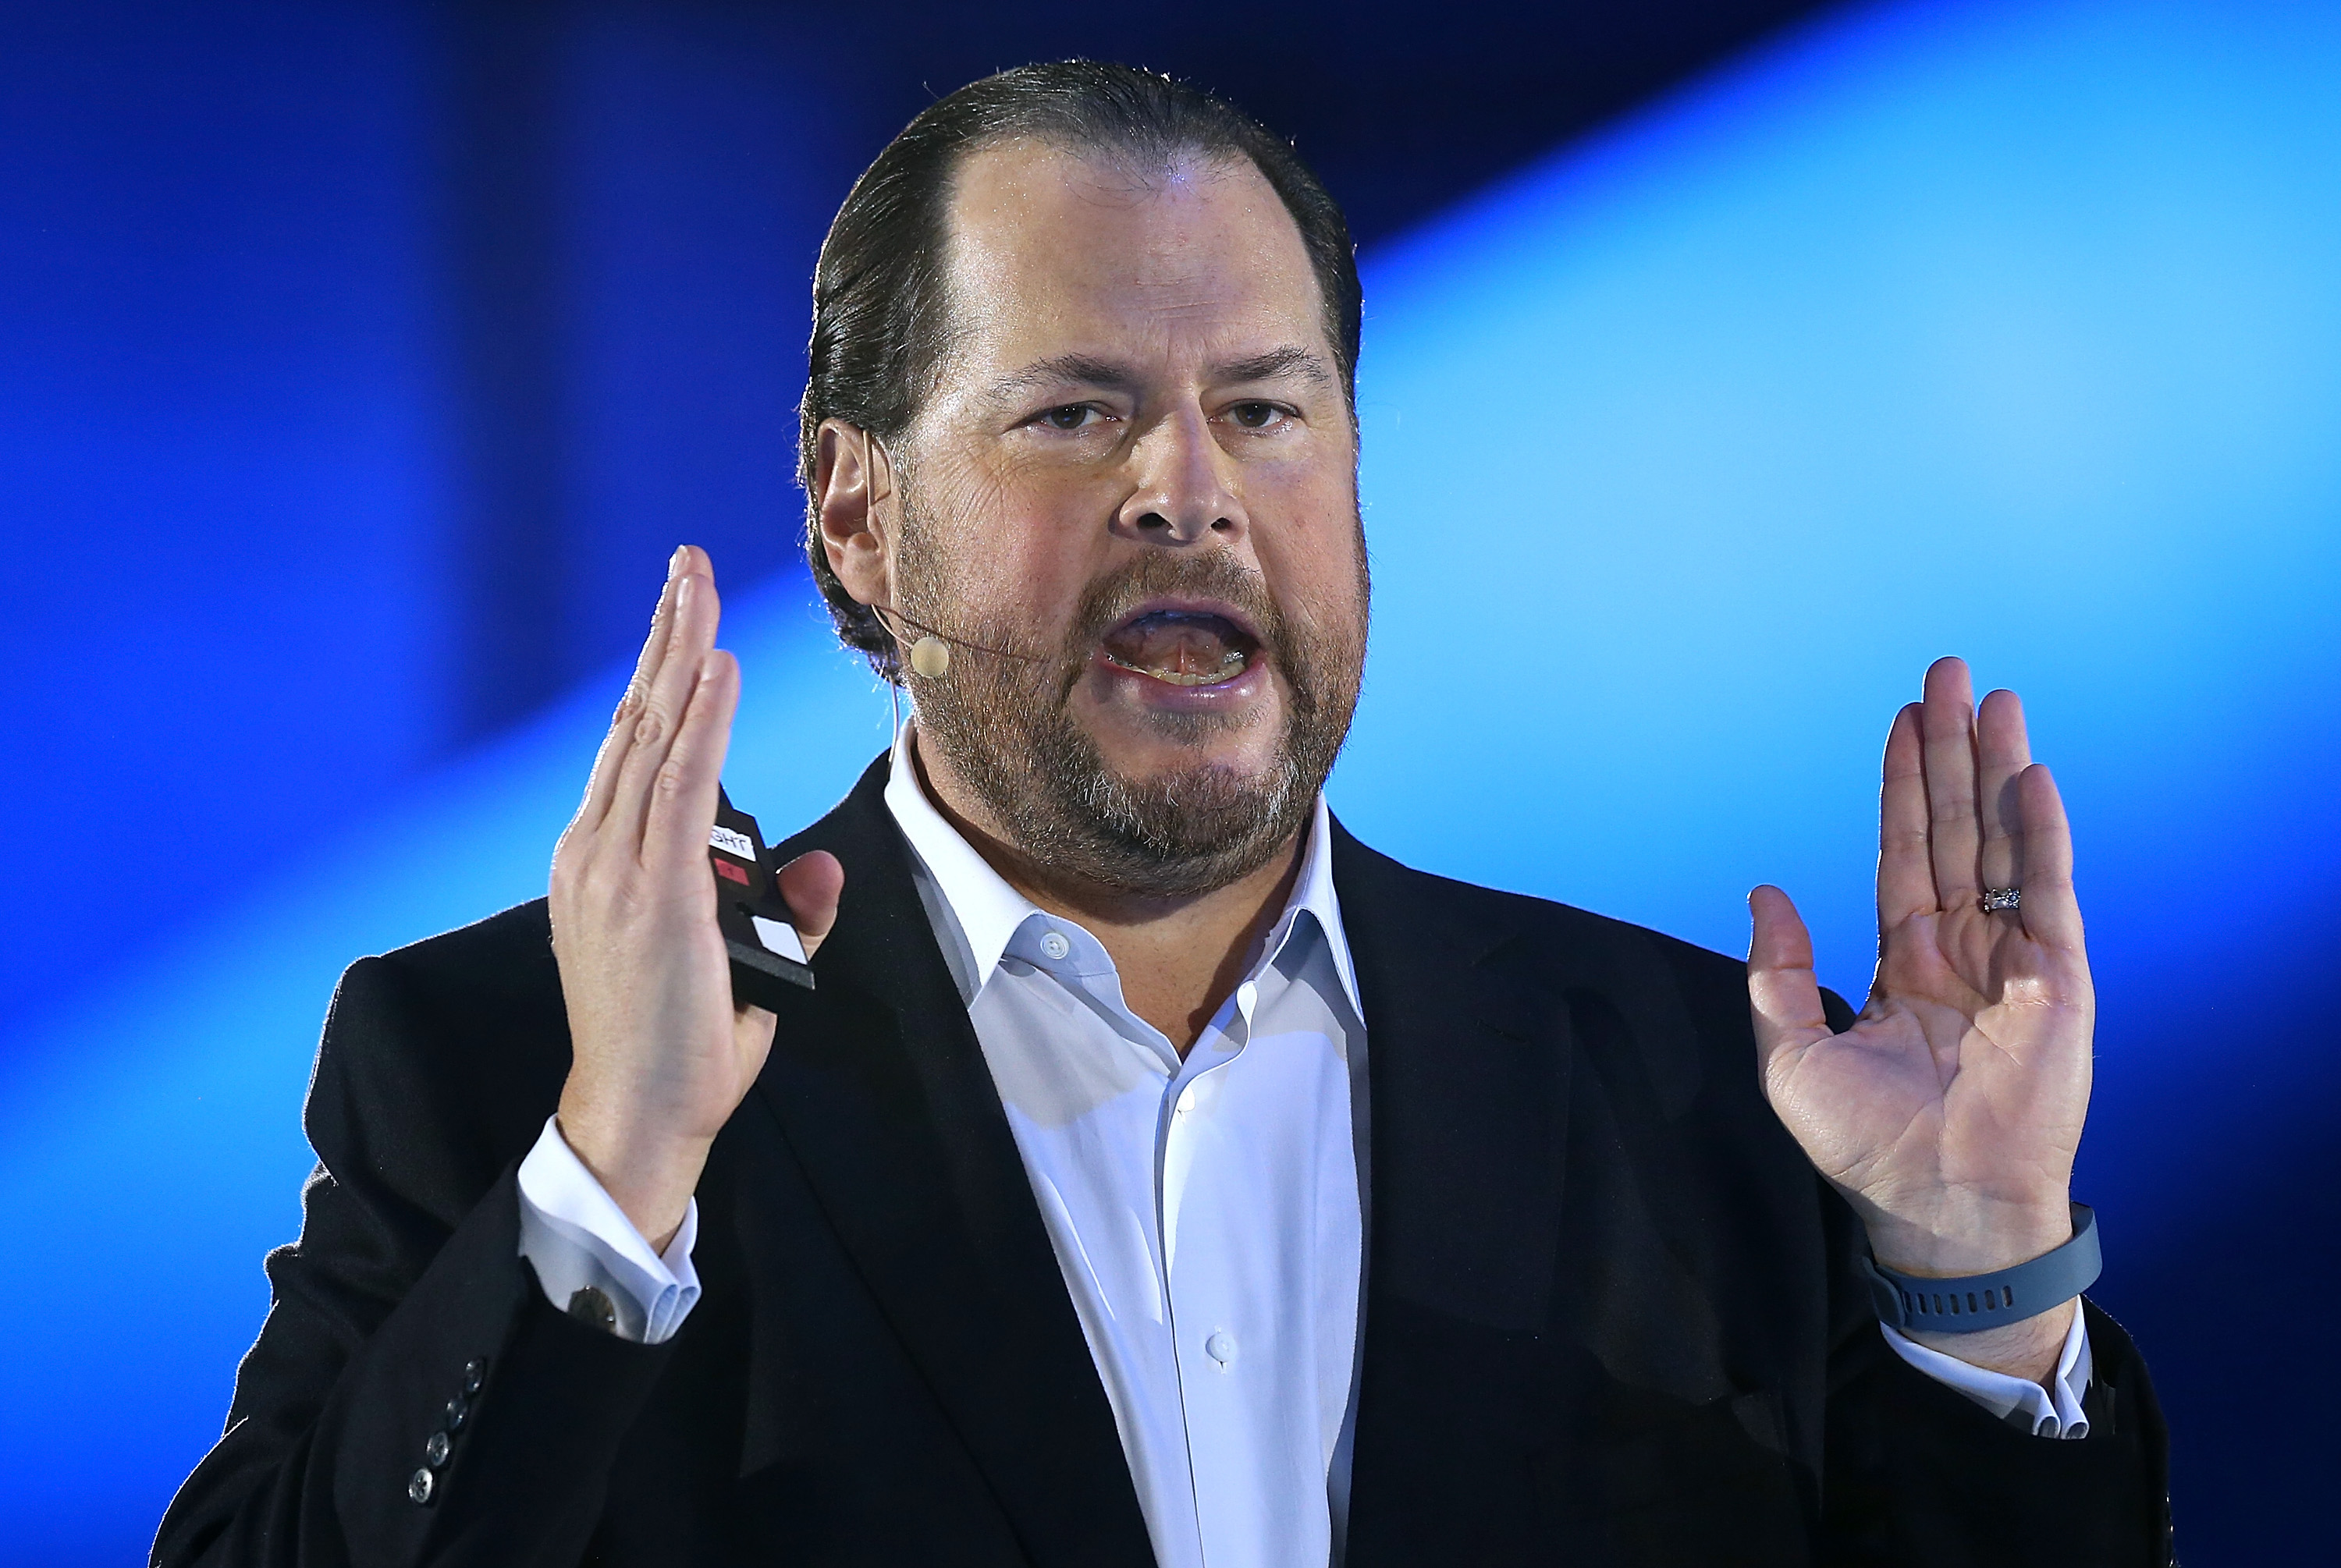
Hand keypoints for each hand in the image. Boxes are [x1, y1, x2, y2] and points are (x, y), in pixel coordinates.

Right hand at [549, 547, 842, 1248]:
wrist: (634, 1117)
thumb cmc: (680, 1046)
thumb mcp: (743, 963)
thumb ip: (784, 908)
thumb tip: (822, 865)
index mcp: (605, 861)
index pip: (636, 746)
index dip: (660, 672)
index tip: (684, 612)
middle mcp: (598, 851)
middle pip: (638, 720)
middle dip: (667, 635)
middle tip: (687, 563)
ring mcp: (616, 868)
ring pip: (653, 736)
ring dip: (680, 653)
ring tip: (697, 584)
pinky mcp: (650, 891)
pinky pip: (680, 785)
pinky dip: (700, 721)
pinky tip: (717, 669)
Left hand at [1748, 657, 2091, 1378]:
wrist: (1936, 1203)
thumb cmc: (1865, 1143)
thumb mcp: (1791, 1053)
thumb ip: (1777, 971)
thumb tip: (1764, 890)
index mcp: (1904, 958)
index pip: (1902, 849)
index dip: (1902, 784)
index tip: (1903, 719)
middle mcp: (1961, 946)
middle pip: (1953, 826)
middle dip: (1951, 750)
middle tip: (1948, 674)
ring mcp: (2012, 958)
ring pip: (2002, 841)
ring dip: (1997, 769)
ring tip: (1993, 699)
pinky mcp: (2058, 980)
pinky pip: (2047, 892)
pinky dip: (2039, 833)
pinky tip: (2028, 777)